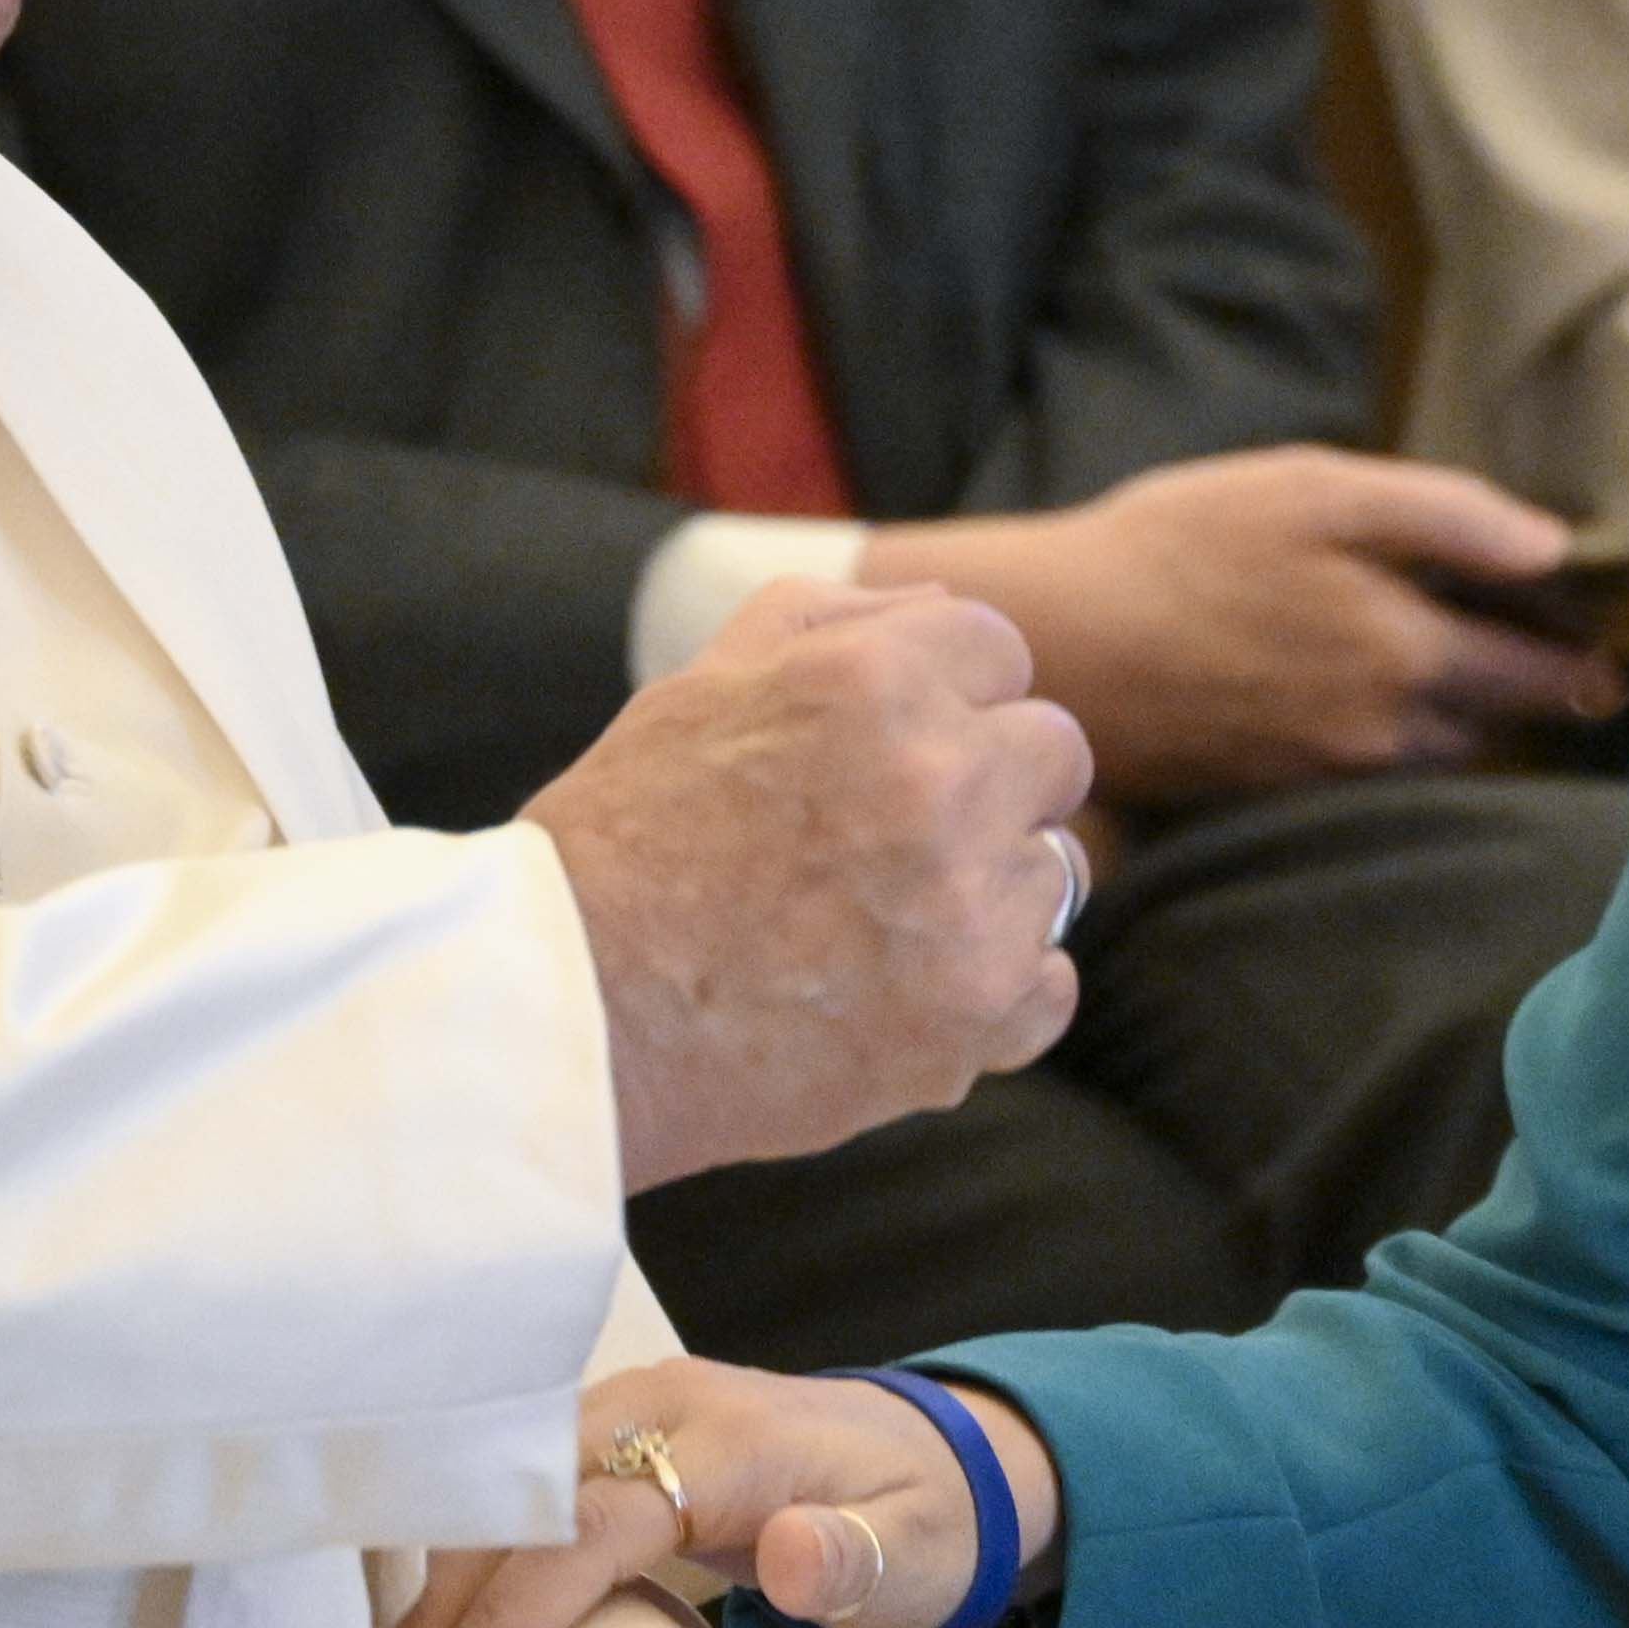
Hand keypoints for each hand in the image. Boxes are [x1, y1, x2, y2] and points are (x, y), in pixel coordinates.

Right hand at [397, 1358, 1065, 1627]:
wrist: (940, 1458)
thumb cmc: (925, 1519)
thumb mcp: (919, 1553)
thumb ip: (857, 1558)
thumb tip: (792, 1556)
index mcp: (730, 1438)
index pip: (593, 1521)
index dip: (518, 1613)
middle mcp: (662, 1406)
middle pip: (525, 1502)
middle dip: (451, 1608)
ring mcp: (631, 1413)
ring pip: (507, 1497)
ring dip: (447, 1590)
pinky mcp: (613, 1439)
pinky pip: (523, 1497)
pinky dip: (474, 1566)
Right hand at [528, 579, 1093, 1190]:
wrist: (574, 1019)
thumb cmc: (629, 843)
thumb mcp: (704, 685)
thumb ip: (832, 619)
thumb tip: (946, 608)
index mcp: (876, 678)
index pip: (1001, 652)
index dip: (951, 700)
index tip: (895, 755)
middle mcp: (939, 776)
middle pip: (1055, 754)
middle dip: (991, 787)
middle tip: (898, 842)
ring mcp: (967, 901)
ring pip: (1054, 871)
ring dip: (987, 893)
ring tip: (879, 924)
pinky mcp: (978, 1013)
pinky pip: (1051, 985)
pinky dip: (995, 998)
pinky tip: (904, 993)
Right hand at [863, 449, 1617, 810]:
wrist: (1058, 648)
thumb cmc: (1184, 548)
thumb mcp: (1317, 493)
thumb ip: (1446, 517)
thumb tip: (1554, 549)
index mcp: (1411, 655)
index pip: (1544, 675)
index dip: (1591, 658)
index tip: (1625, 645)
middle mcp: (1387, 731)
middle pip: (1499, 722)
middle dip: (1542, 694)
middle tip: (1580, 666)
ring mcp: (1331, 768)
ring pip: (1439, 747)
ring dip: (1471, 715)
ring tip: (1483, 669)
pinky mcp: (1278, 785)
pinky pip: (1373, 764)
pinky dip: (1400, 729)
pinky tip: (1376, 687)